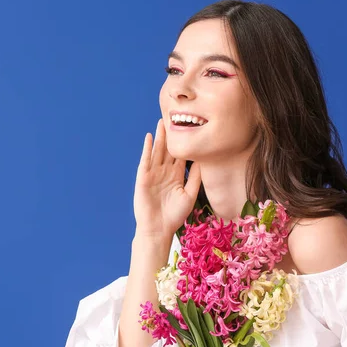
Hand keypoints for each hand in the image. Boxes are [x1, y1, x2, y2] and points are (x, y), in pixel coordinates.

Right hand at [133, 119, 201, 242]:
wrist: (158, 229)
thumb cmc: (174, 215)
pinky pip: (145, 160)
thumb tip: (203, 160)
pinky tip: (149, 137)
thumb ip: (196, 177)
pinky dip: (147, 149)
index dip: (184, 142)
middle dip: (171, 135)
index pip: (180, 155)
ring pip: (157, 152)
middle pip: (168, 150)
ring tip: (162, 122)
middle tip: (174, 117)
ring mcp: (153, 174)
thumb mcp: (190, 194)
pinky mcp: (143, 178)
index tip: (190, 128)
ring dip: (159, 137)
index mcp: (176, 176)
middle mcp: (164, 173)